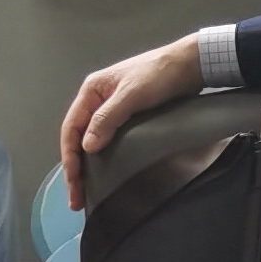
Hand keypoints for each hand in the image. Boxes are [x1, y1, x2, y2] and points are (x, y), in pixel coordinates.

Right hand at [58, 34, 206, 207]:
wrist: (191, 63)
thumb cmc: (160, 74)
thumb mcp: (132, 95)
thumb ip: (107, 118)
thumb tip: (87, 147)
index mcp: (92, 90)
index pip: (71, 128)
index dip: (70, 158)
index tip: (74, 183)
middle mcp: (98, 99)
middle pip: (78, 137)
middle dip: (75, 168)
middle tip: (76, 198)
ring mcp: (113, 107)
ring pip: (92, 140)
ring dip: (88, 165)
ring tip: (87, 191)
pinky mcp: (129, 115)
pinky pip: (109, 139)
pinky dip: (103, 157)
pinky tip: (105, 173)